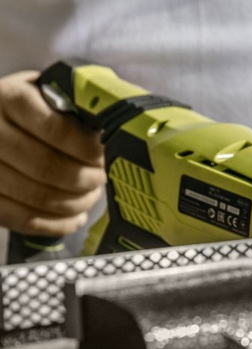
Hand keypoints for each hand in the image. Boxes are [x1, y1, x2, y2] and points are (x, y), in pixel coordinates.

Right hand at [0, 70, 104, 235]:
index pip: (56, 129)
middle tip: (100, 178)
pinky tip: (75, 217)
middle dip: (85, 178)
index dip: (87, 148)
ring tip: (90, 196)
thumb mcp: (45, 91)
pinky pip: (23, 220)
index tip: (103, 153)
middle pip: (47, 167)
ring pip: (37, 197)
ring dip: (75, 203)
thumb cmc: (30, 106)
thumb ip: (73, 103)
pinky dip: (56, 223)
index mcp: (10, 97)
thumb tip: (110, 129)